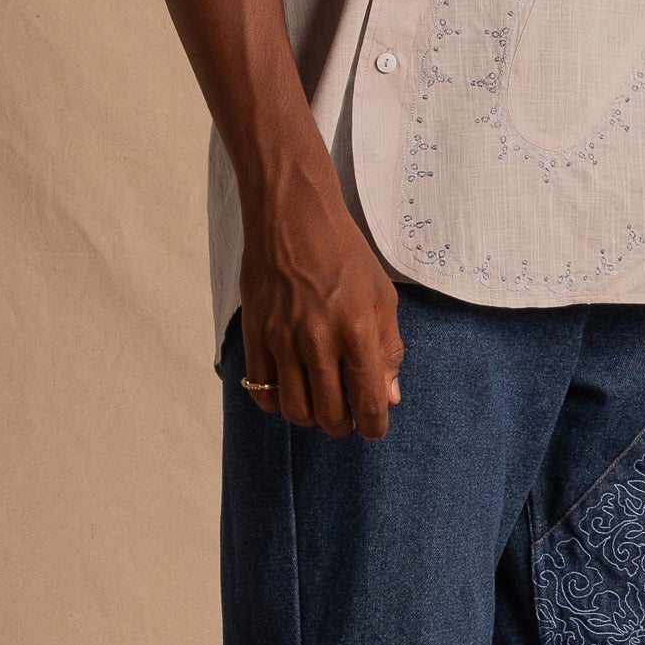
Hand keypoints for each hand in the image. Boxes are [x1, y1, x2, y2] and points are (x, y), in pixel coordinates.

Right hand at [238, 174, 405, 438]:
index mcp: (356, 330)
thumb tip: (390, 395)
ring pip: (293, 410)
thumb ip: (388, 348)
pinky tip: (289, 391)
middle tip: (347, 417)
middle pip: (329, 414)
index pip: (368, 400)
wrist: (291, 215)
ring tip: (319, 405)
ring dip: (310, 417)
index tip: (374, 428)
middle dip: (342, 426)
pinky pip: (261, 390)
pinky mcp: (255, 334)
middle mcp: (317, 340)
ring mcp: (281, 339)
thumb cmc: (343, 251)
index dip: (374, 426)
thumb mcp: (382, 294)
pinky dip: (277, 402)